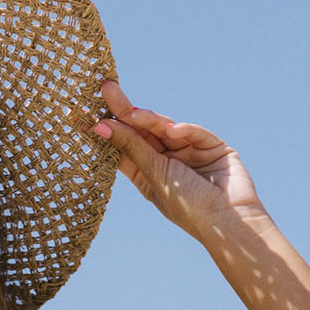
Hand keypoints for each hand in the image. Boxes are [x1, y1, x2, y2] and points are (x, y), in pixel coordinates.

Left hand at [90, 78, 266, 239]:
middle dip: (123, 111)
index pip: (122, 148)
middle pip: (140, 131)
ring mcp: (189, 152)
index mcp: (148, 175)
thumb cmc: (188, 207)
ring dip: (149, 119)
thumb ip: (132, 147)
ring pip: (165, 128)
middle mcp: (167, 162)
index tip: (81, 115)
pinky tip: (173, 131)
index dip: (105, 131)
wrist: (229, 222)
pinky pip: (194, 132)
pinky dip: (184, 130)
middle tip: (106, 88)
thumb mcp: (154, 176)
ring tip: (133, 113)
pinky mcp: (212, 146)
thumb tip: (101, 126)